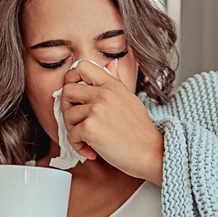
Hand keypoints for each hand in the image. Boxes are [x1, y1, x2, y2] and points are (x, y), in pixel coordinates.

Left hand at [60, 59, 163, 183]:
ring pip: (67, 116)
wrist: (150, 153)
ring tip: (88, 139)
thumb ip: (115, 81)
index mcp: (112, 85)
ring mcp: (96, 110)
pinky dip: (78, 146)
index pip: (81, 66)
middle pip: (67, 90)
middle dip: (67, 108)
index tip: (74, 95)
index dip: (70, 78)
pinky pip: (71, 135)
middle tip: (77, 122)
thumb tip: (110, 63)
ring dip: (73, 131)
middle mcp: (103, 94)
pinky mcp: (90, 128)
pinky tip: (91, 150)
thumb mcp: (130, 98)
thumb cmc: (140, 131)